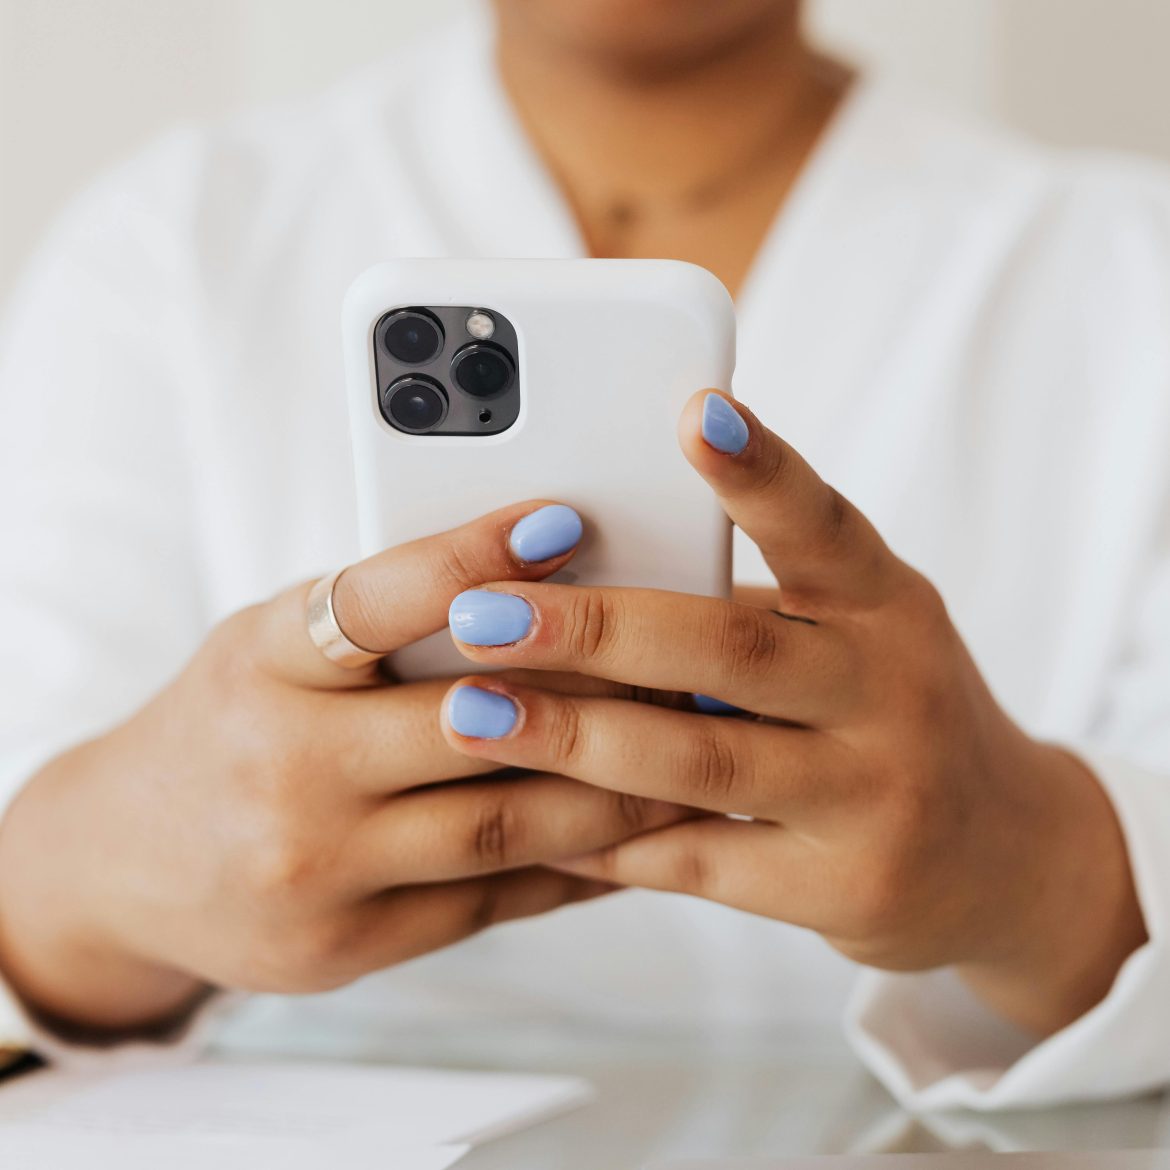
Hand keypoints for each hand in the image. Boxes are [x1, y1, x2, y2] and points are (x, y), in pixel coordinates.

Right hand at [0, 502, 682, 1038]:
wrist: (125, 862)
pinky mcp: (346, 947)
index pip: (374, 599)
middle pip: (470, 723)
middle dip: (595, 694)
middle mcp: (284, 768)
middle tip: (685, 663)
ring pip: (502, 825)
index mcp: (263, 664)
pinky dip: (573, 866)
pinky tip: (634, 835)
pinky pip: (491, 901)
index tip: (564, 520)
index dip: (473, 558)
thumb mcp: (273, 645)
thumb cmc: (228, 722)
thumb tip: (535, 585)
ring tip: (688, 752)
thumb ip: (380, 623)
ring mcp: (315, 870)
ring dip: (613, 790)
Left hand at [439, 392, 1146, 1036]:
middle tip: (481, 611)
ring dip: (573, 737)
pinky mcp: (845, 888)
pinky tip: (533, 817)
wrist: (1004, 859)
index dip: (759, 470)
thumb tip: (578, 578)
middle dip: (592, 627)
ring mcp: (875, 795)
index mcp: (887, 604)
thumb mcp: (854, 636)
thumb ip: (745, 610)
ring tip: (470, 715)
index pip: (822, 525)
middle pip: (730, 648)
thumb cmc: (888, 714)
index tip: (694, 411)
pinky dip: (608, 837)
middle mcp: (892, 690)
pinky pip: (701, 859)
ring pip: (701, 760)